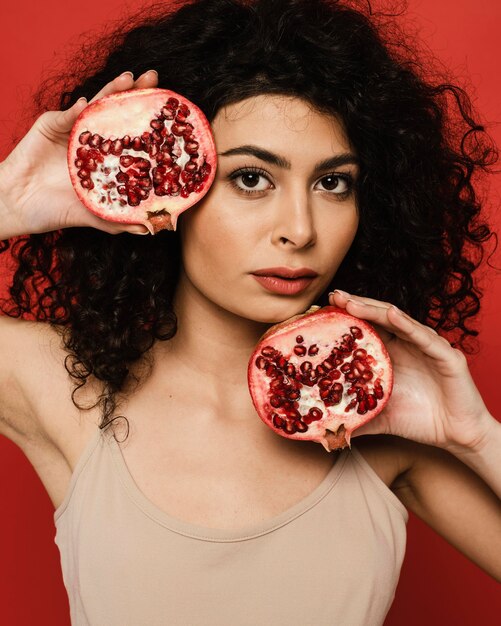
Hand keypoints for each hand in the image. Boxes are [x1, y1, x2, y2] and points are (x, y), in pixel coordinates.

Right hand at [0, 70, 158, 237]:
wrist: (18, 206)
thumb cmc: (55, 210)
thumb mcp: (94, 216)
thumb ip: (120, 219)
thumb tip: (150, 228)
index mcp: (107, 158)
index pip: (132, 136)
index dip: (149, 123)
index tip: (170, 112)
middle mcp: (93, 140)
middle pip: (117, 113)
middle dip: (135, 94)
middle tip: (154, 78)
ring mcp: (72, 129)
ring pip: (95, 106)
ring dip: (111, 91)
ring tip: (128, 79)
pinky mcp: (51, 124)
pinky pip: (66, 115)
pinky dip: (77, 110)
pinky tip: (89, 105)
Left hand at [329, 290, 495, 452]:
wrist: (456, 435)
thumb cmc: (418, 421)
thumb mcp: (377, 415)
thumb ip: (352, 416)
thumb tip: (321, 429)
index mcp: (391, 353)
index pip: (366, 328)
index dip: (346, 317)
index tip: (323, 309)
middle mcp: (408, 344)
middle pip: (379, 318)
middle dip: (356, 305)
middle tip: (333, 298)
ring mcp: (428, 346)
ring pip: (399, 322)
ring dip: (374, 310)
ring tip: (352, 303)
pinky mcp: (446, 356)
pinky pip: (425, 338)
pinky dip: (407, 325)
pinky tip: (391, 315)